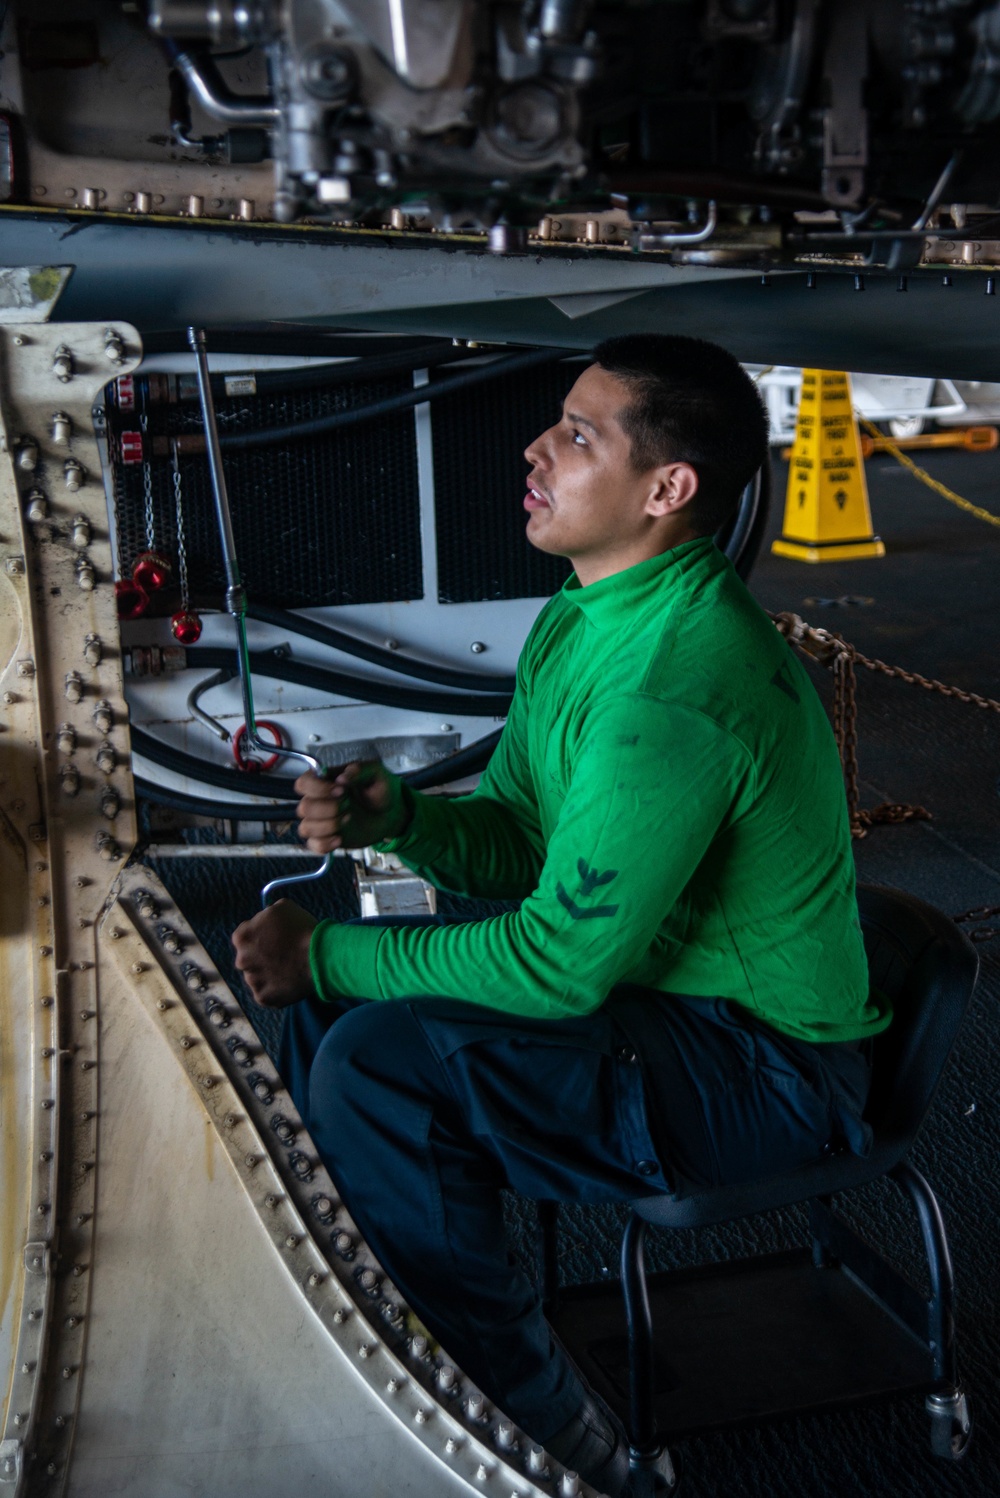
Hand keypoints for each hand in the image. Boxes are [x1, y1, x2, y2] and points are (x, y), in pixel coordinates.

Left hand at [232, 899, 316, 1007]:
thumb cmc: (302, 929)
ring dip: (269, 973)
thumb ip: (267, 914)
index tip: (274, 938)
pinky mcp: (263, 998)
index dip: (261, 935)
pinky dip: (276, 989)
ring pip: (258, 976)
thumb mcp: (282, 907)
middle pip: (249, 957)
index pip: (245, 935)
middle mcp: (241, 960)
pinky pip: (267, 993)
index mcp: (241, 937)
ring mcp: (252, 981)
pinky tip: (290, 981)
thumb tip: (265, 918)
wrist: (319, 957)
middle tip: (282, 954)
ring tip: (289, 968)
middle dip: (262, 956)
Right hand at [294, 761, 411, 852]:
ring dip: (328, 825)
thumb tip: (341, 777)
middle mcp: (319, 801)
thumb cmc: (380, 791)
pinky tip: (340, 838)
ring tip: (348, 818)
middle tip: (349, 804)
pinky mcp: (326, 837)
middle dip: (329, 808)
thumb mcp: (376, 773)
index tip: (341, 790)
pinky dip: (325, 844)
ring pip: (306, 827)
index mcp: (326, 781)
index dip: (318, 788)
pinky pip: (314, 845)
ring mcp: (320, 821)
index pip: (304, 783)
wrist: (390, 813)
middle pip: (305, 807)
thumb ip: (359, 770)